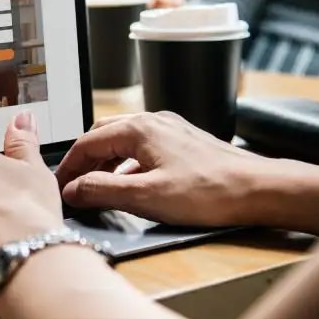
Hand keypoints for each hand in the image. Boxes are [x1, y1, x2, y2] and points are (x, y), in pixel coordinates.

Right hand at [55, 112, 269, 226]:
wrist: (260, 190)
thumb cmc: (210, 192)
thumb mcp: (146, 197)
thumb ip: (102, 191)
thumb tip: (73, 189)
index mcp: (138, 129)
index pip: (86, 143)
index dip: (68, 168)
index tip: (58, 189)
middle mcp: (153, 121)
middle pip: (102, 136)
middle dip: (84, 161)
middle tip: (73, 187)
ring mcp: (170, 130)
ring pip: (123, 141)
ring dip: (104, 162)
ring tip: (96, 187)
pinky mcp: (183, 142)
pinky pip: (142, 147)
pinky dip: (126, 164)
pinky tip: (130, 185)